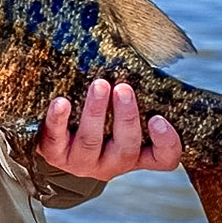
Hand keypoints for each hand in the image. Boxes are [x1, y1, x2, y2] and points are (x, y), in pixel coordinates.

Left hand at [37, 79, 181, 180]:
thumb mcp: (119, 117)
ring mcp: (83, 162)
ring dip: (95, 111)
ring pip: (91, 140)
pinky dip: (58, 119)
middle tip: (123, 88)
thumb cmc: (98, 123)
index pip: (163, 159)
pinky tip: (61, 102)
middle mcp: (112, 163)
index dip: (166, 143)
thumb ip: (130, 99)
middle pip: (126, 147)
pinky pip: (56, 140)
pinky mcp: (56, 155)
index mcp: (136, 154)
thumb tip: (137, 59)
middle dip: (126, 116)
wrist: (58, 144)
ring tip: (99, 85)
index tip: (158, 118)